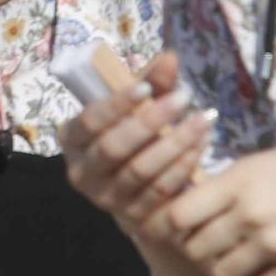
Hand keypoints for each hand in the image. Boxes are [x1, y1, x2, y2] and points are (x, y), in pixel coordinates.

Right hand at [61, 53, 214, 232]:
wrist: (133, 192)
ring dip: (175, 143)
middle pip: (115, 148)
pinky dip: (184, 166)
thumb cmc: (131, 136)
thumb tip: (171, 57)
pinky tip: (202, 144)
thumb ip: (152, 82)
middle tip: (184, 98)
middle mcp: (83, 173)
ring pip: (141, 171)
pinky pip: (161, 192)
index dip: (116, 105)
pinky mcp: (133, 218)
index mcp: (72, 139)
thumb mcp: (135, 107)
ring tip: (203, 119)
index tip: (146, 87)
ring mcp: (107, 199)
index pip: (90, 121)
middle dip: (151, 122)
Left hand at [162, 138, 275, 275]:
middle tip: (208, 246)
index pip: (180, 214)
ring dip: (224, 271)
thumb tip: (190, 208)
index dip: (175, 223)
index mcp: (238, 180)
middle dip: (198, 249)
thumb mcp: (263, 162)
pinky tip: (259, 274)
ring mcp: (275, 244)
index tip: (183, 225)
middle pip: (196, 249)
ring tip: (234, 261)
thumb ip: (227, 186)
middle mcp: (252, 213)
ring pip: (222, 274)